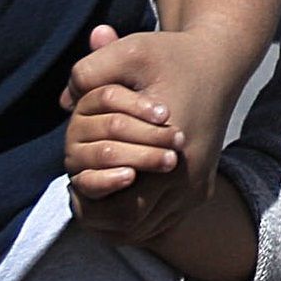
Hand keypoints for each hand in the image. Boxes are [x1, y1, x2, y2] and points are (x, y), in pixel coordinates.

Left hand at [60, 20, 249, 245]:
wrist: (218, 65)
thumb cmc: (170, 58)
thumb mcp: (130, 52)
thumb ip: (89, 72)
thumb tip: (63, 102)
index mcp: (172, 149)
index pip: (120, 201)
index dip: (90, 192)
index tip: (73, 177)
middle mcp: (189, 178)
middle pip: (130, 222)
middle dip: (98, 210)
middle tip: (76, 190)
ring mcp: (197, 190)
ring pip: (145, 228)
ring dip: (115, 217)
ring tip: (92, 194)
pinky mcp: (201, 191)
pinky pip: (162, 222)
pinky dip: (136, 215)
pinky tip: (115, 193)